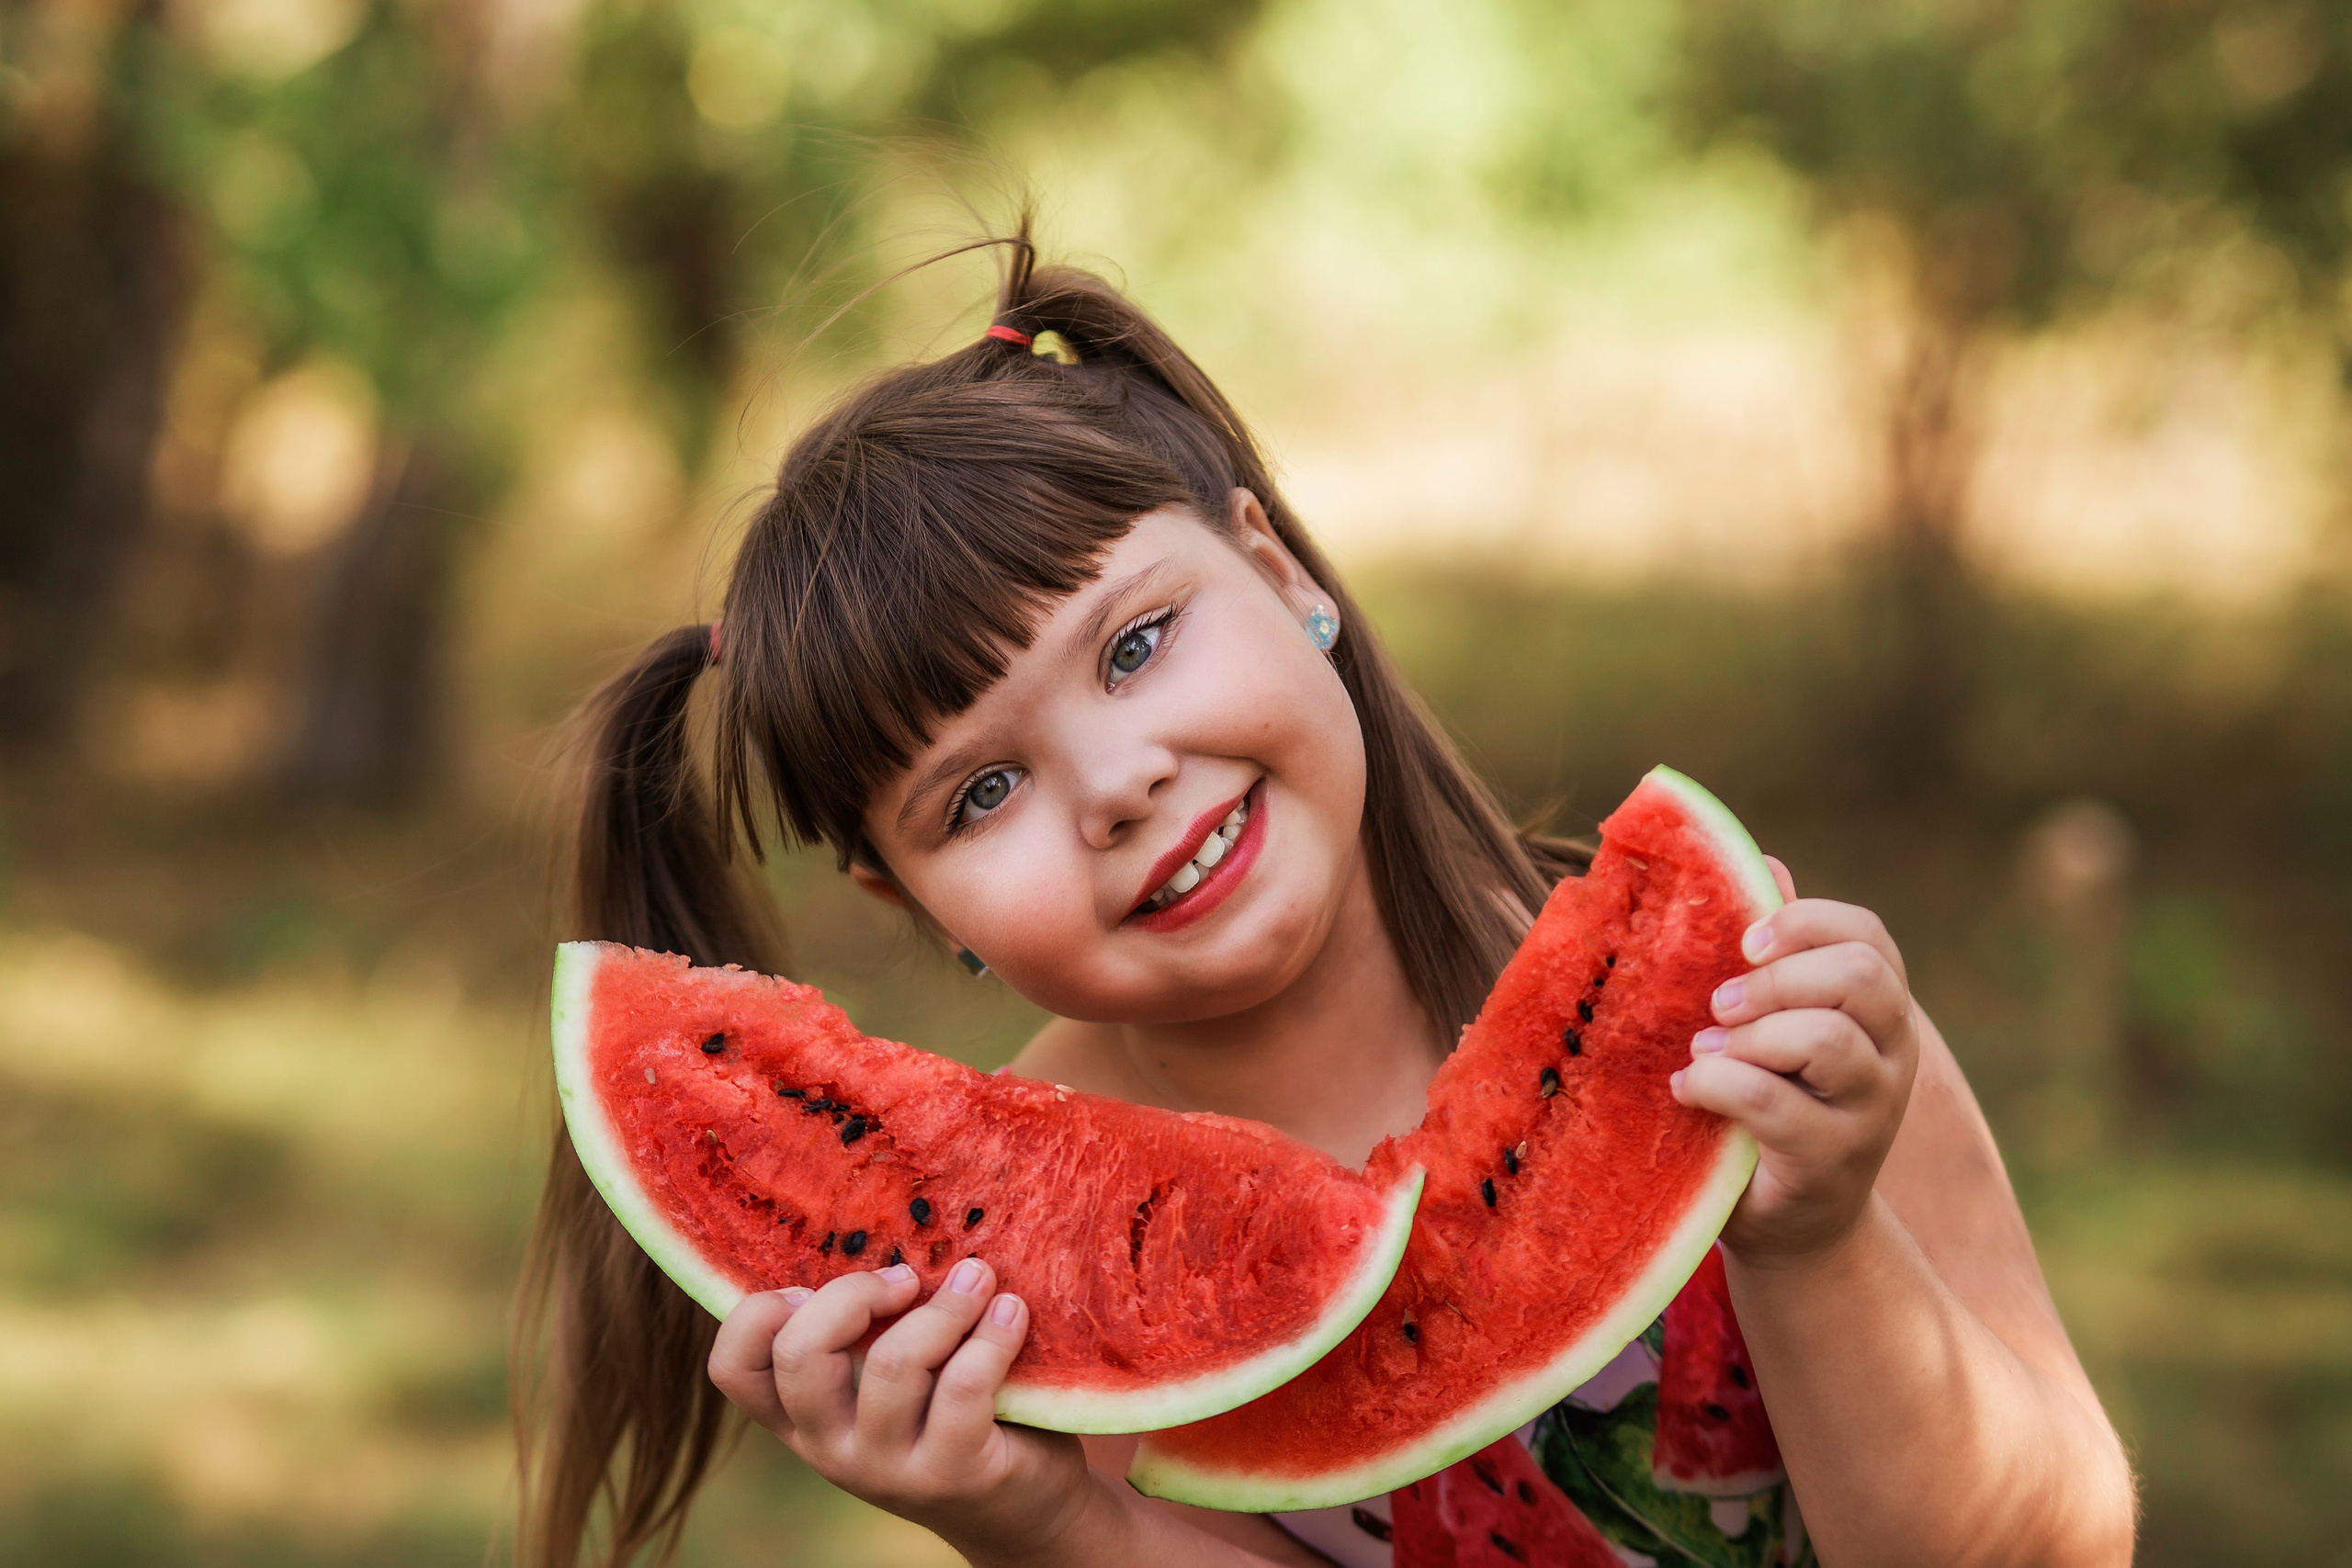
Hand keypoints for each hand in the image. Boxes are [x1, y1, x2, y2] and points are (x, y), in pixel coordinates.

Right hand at [708, 1260, 1098, 1559]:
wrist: (1021, 1510)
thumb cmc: (949, 1415)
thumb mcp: (891, 1378)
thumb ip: (868, 1330)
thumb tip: (889, 1226)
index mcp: (801, 1419)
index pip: (732, 1369)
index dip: (757, 1313)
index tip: (812, 1282)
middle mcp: (829, 1448)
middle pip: (800, 1354)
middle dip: (853, 1295)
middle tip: (906, 1278)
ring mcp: (888, 1468)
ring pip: (891, 1365)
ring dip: (944, 1307)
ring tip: (980, 1279)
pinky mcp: (953, 1474)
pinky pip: (963, 1388)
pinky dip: (991, 1336)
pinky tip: (1012, 1312)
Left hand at [1671, 857, 1919, 1265]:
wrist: (1790, 1219)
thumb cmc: (1772, 1102)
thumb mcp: (1774, 1023)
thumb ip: (1775, 953)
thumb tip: (1765, 862)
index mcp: (1877, 1008)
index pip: (1868, 936)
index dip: (1806, 922)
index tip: (1747, 940)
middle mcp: (1890, 1053)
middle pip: (1861, 977)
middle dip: (1779, 977)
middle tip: (1718, 1002)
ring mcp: (1870, 1110)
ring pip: (1827, 1039)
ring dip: (1750, 1035)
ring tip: (1703, 1050)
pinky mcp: (1832, 1160)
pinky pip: (1775, 1103)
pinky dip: (1718, 1085)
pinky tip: (1688, 1089)